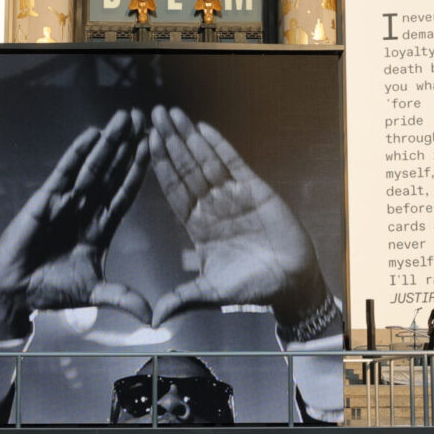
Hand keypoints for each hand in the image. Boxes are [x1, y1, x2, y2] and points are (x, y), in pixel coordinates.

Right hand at [0, 109, 151, 338]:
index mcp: (100, 228)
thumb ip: (122, 298)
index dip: (139, 172)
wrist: (17, 293)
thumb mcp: (94, 293)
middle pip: (112, 172)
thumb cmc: (52, 291)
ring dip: (108, 143)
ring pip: (92, 167)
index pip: (124, 194)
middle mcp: (85, 209)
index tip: (154, 148)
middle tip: (142, 118)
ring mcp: (66, 203)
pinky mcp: (44, 201)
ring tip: (123, 119)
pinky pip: (64, 173)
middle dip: (127, 146)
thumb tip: (152, 318)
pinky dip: (78, 154)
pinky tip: (91, 135)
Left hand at [147, 105, 327, 325]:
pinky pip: (234, 164)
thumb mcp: (210, 293)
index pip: (174, 191)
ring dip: (189, 138)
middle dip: (169, 143)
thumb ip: (182, 299)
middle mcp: (212, 206)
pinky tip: (204, 128)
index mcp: (197, 226)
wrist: (290, 284)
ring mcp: (233, 196)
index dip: (159, 168)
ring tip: (172, 114)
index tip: (142, 146)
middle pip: (186, 169)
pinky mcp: (256, 190)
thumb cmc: (251, 288)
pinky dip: (219, 146)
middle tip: (152, 115)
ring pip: (206, 162)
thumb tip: (152, 319)